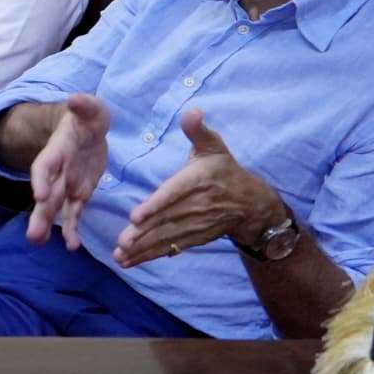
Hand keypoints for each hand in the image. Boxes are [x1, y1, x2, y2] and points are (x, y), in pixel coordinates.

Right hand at [25, 93, 109, 247]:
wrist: (89, 130)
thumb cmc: (88, 117)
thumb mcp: (91, 108)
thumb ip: (84, 106)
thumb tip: (74, 98)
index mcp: (58, 150)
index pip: (45, 165)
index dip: (41, 179)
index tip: (39, 195)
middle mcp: (58, 171)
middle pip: (46, 193)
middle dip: (40, 213)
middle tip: (32, 235)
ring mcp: (67, 184)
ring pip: (54, 207)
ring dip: (47, 225)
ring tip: (38, 242)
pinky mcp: (80, 194)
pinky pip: (74, 214)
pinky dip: (72, 229)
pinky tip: (71, 246)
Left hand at [113, 109, 282, 268]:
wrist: (251, 203)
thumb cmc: (225, 170)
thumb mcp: (214, 147)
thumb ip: (198, 131)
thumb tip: (192, 111)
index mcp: (198, 181)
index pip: (174, 194)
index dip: (156, 206)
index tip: (136, 216)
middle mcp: (197, 206)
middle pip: (167, 221)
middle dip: (144, 234)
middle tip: (122, 242)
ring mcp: (196, 225)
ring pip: (168, 238)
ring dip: (144, 249)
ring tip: (121, 256)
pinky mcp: (195, 237)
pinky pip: (172, 248)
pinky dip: (151, 255)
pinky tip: (131, 262)